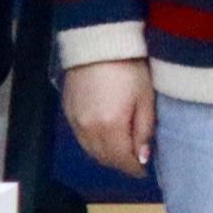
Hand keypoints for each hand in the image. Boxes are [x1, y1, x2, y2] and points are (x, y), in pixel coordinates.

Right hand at [63, 60, 154, 176]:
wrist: (99, 42)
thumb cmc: (130, 66)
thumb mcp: (145, 97)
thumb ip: (144, 129)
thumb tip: (143, 157)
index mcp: (109, 127)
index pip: (121, 160)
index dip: (134, 168)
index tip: (145, 170)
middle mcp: (87, 129)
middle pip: (104, 158)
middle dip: (121, 163)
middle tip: (136, 161)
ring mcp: (74, 121)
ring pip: (91, 151)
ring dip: (107, 155)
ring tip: (123, 150)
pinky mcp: (67, 111)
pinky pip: (81, 138)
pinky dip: (94, 144)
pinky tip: (105, 137)